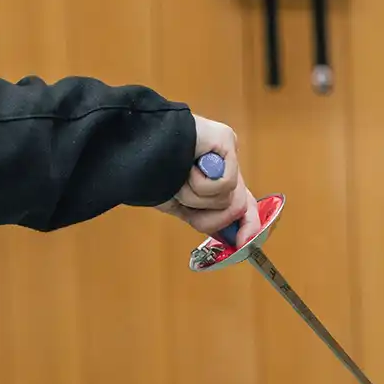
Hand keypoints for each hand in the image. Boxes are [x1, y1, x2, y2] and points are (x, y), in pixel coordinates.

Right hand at [161, 115, 259, 242]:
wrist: (135, 151)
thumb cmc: (154, 176)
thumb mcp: (183, 207)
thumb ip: (207, 220)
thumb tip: (236, 238)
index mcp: (216, 180)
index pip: (246, 205)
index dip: (248, 226)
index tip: (242, 242)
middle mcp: (225, 166)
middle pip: (240, 206)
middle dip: (215, 218)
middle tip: (190, 209)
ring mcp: (226, 152)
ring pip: (228, 199)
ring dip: (196, 199)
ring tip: (179, 180)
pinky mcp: (226, 140)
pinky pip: (226, 183)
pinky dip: (200, 185)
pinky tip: (187, 168)